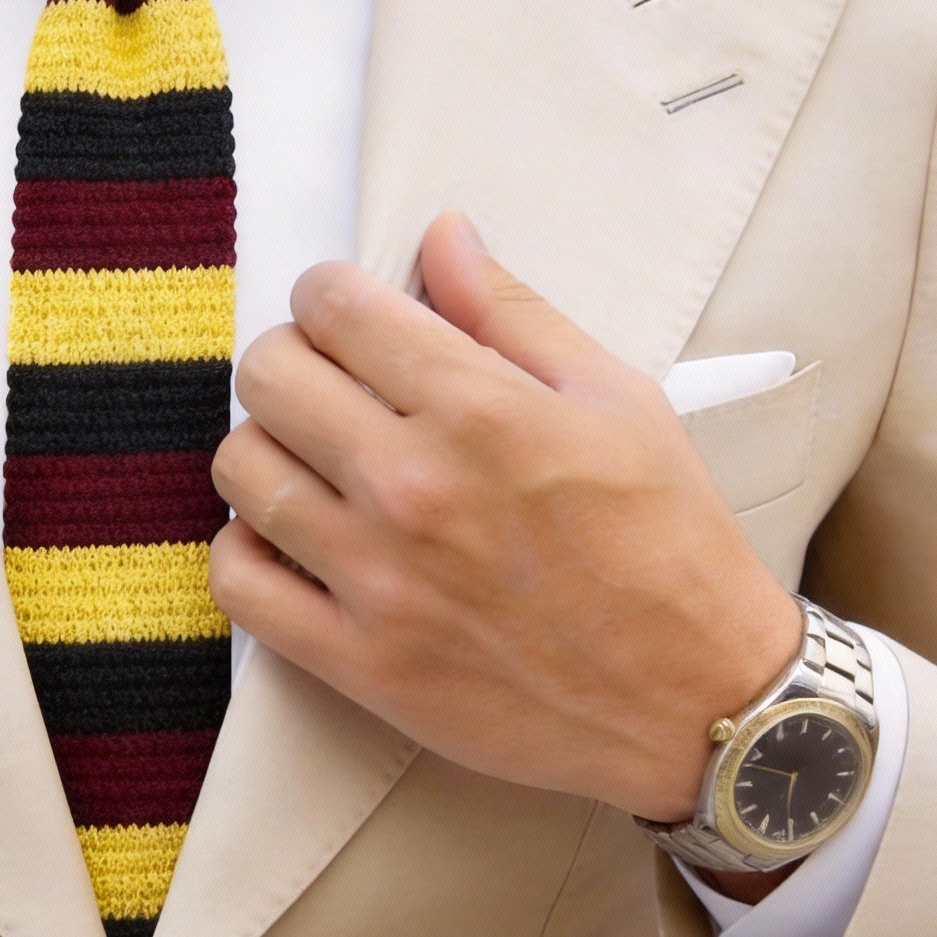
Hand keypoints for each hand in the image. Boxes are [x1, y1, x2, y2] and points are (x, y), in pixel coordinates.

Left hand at [209, 212, 800, 825]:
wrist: (698, 700)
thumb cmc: (668, 546)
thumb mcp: (617, 400)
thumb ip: (513, 313)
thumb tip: (442, 235)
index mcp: (479, 410)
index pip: (335, 308)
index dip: (328, 295)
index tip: (345, 315)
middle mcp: (413, 486)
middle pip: (269, 377)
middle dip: (290, 360)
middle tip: (327, 384)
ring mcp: (377, 579)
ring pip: (241, 470)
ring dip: (264, 450)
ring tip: (311, 462)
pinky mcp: (358, 661)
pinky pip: (238, 583)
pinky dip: (245, 551)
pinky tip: (290, 540)